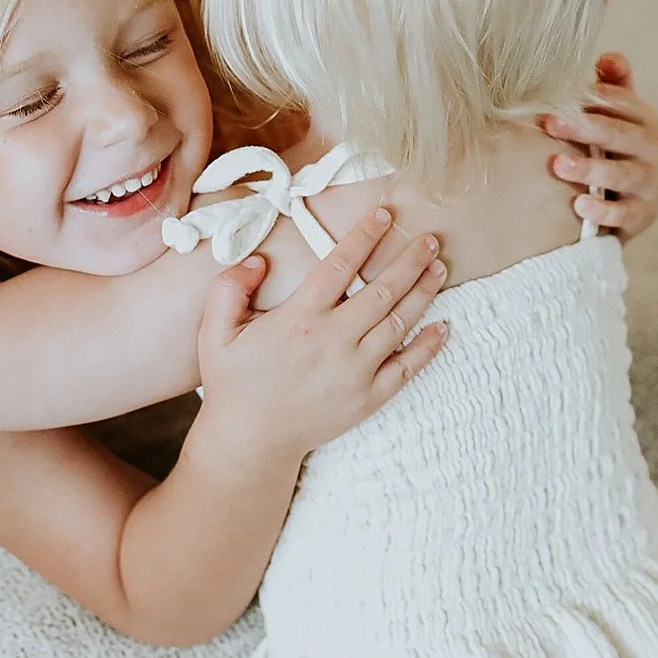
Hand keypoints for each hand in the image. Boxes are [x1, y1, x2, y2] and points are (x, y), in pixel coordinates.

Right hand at [195, 210, 446, 462]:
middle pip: (382, 291)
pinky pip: (407, 368)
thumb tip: (259, 260)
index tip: (384, 214)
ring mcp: (355, 372)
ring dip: (423, 293)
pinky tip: (442, 326)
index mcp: (299, 319)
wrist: (251, 443)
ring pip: (399, 323)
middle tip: (430, 238)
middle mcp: (333, 342)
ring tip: (439, 268)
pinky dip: (428, 346)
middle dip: (409, 260)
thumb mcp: (215, 332)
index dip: (364, 236)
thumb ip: (230, 288)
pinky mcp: (367, 398)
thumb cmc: (233, 383)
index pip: (340, 266)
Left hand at [539, 53, 657, 239]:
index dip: (593, 98)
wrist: (629, 202)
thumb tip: (610, 56)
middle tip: (550, 124)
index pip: (623, 103)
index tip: (559, 98)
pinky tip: (579, 205)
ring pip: (622, 175)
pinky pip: (624, 214)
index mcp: (645, 120)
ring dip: (590, 169)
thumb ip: (612, 85)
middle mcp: (653, 150)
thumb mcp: (615, 116)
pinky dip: (603, 211)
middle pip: (620, 135)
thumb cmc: (614, 148)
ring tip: (558, 165)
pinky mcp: (643, 215)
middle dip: (585, 128)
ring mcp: (651, 184)